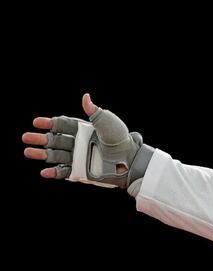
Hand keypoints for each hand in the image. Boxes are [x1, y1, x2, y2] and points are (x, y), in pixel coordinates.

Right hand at [22, 93, 148, 189]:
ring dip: (41, 154)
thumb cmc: (120, 140)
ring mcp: (77, 157)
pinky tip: (43, 172)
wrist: (129, 161)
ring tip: (27, 152)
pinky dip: (53, 172)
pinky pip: (63, 171)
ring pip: (55, 155)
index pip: (62, 125)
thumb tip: (86, 97)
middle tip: (26, 137)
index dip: (49, 123)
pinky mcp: (79, 171)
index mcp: (82, 129)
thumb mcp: (108, 123)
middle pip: (54, 139)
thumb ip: (95, 112)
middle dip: (40, 138)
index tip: (37, 123)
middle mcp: (77, 143)